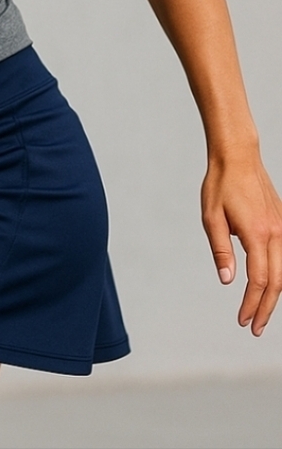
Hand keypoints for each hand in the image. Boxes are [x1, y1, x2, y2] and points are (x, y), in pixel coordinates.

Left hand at [202, 153, 281, 335]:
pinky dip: (280, 276)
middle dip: (266, 308)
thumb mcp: (211, 217)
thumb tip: (227, 280)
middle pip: (277, 282)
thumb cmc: (220, 184)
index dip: (251, 304)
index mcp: (258, 234)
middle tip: (253, 327)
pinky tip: (271, 286)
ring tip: (262, 313)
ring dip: (274, 295)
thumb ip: (221, 249)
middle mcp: (277, 233)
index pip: (259, 281)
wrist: (238, 157)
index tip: (242, 320)